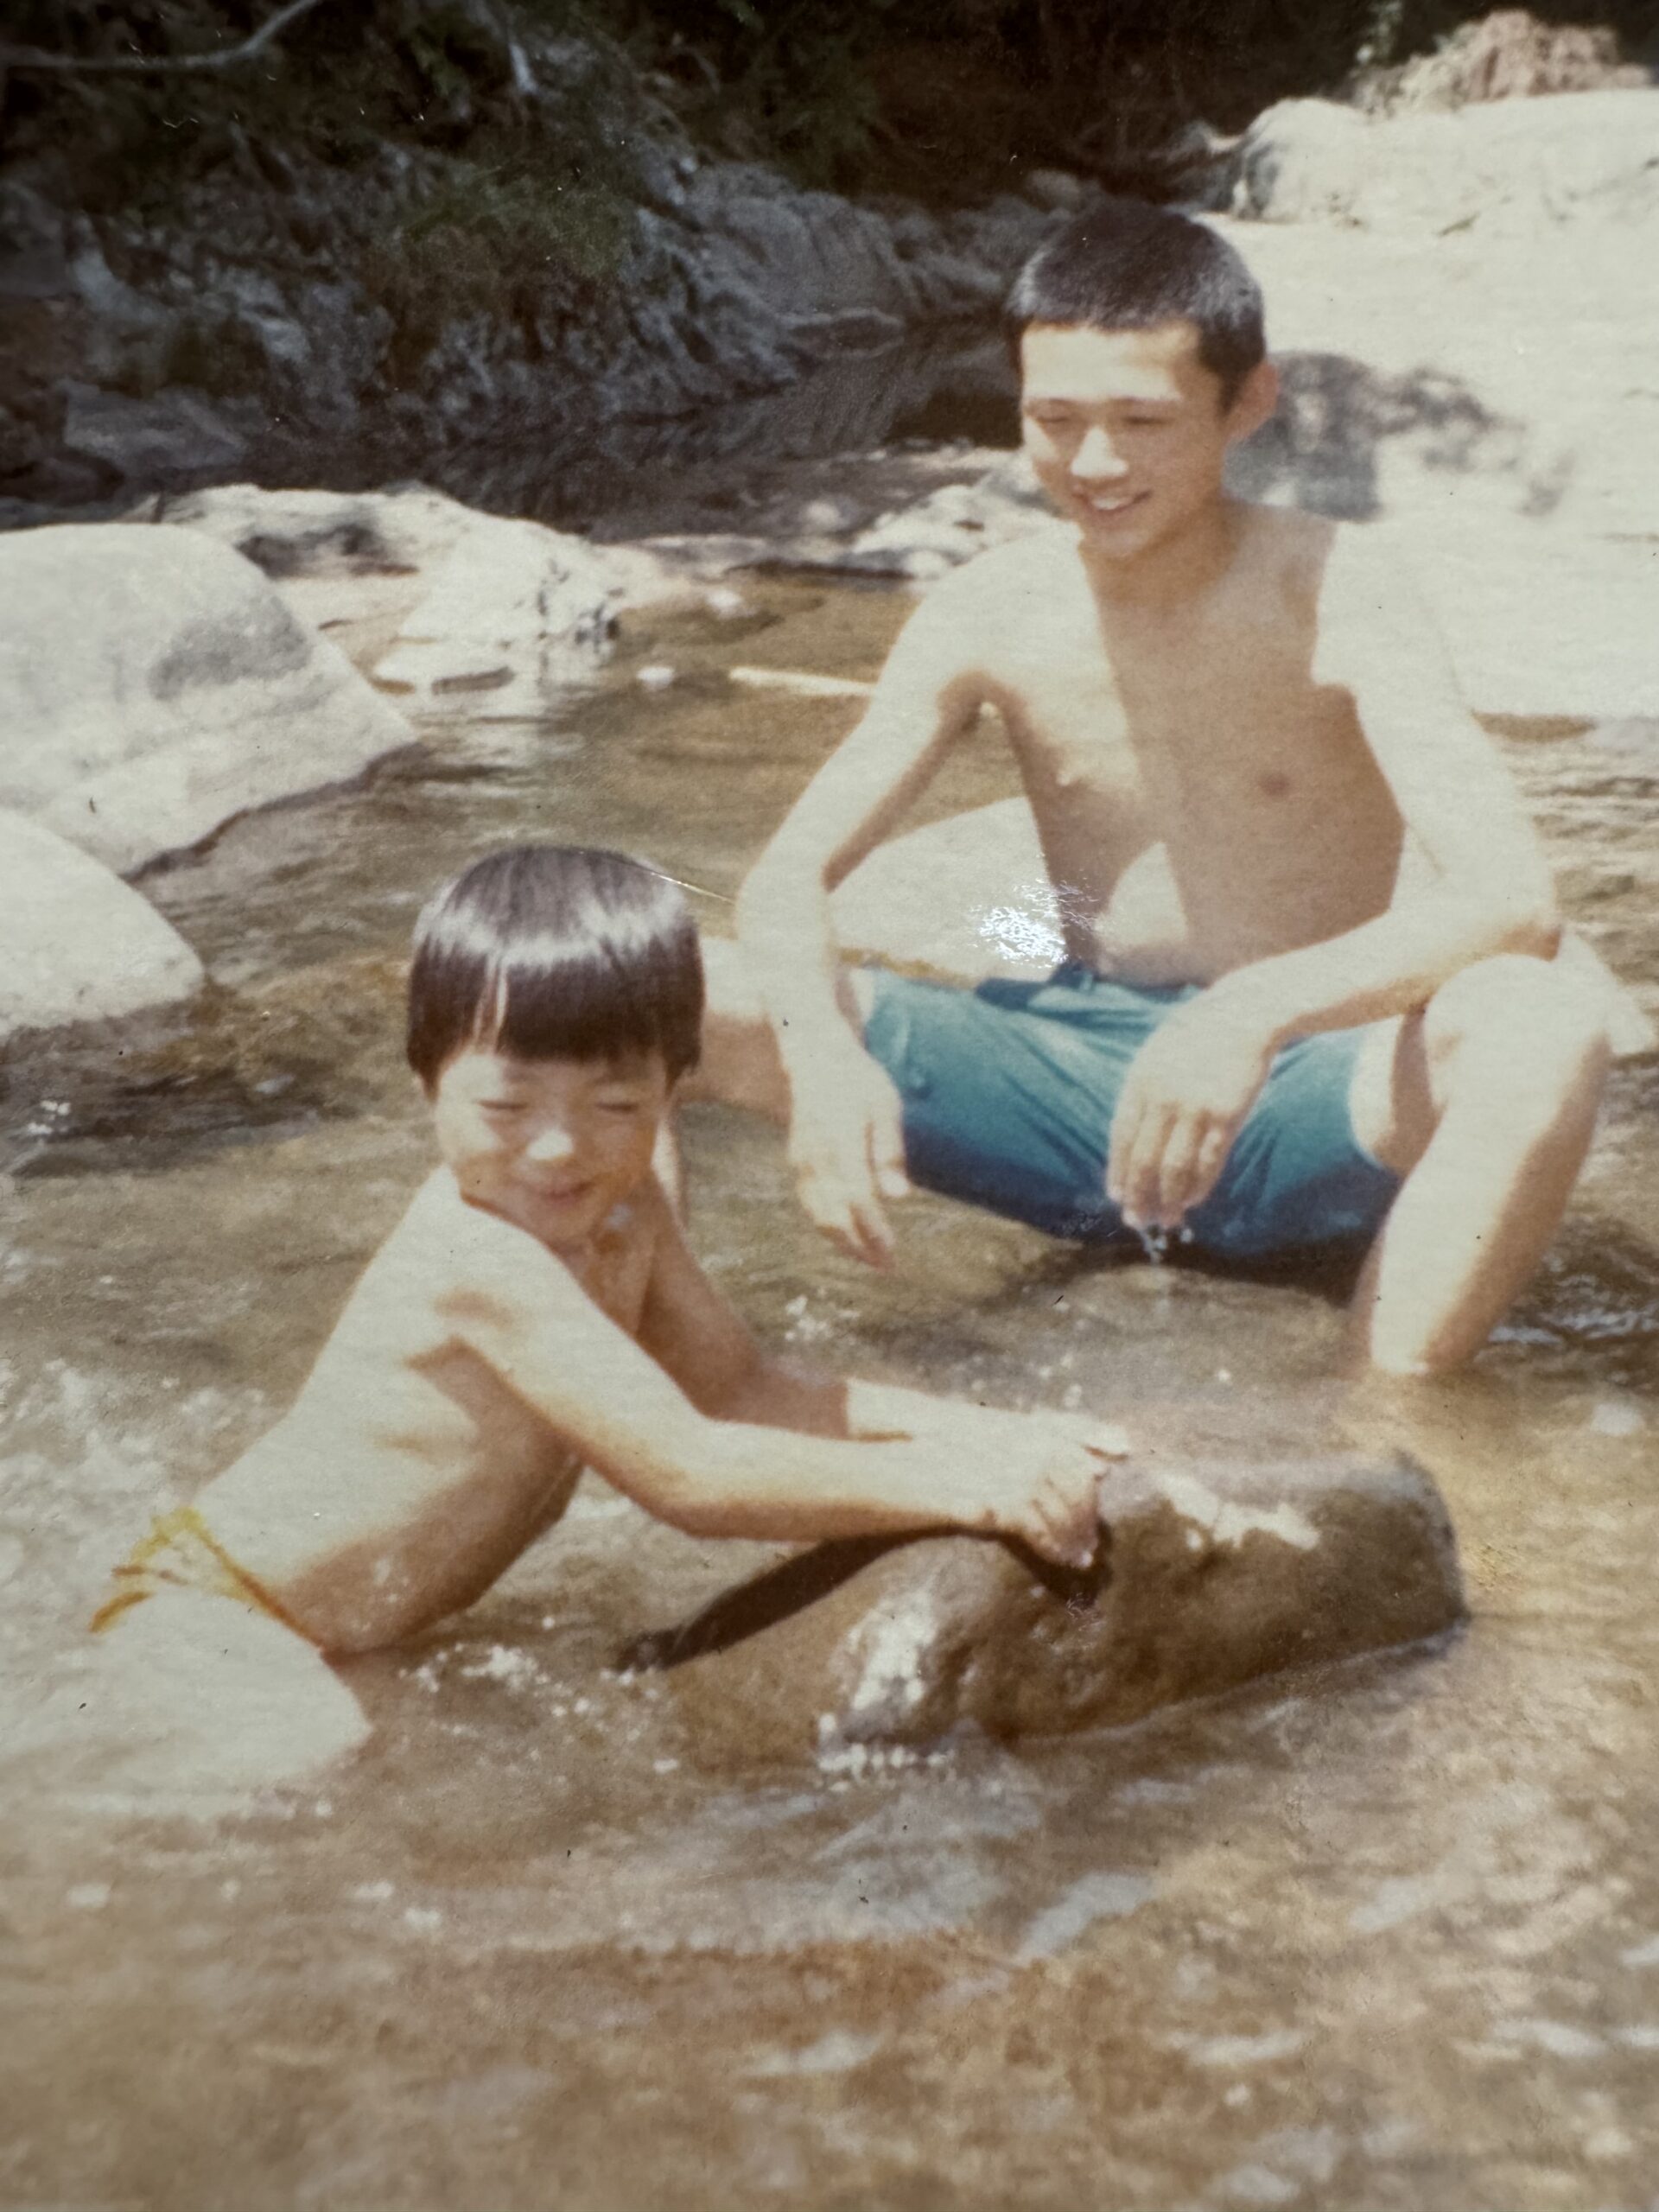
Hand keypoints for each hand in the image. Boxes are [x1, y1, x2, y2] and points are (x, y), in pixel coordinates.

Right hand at [784, 1046, 909, 1267]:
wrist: (816, 1058)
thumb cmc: (858, 1081)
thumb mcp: (885, 1107)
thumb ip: (889, 1151)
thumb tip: (900, 1196)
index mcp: (841, 1142)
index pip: (857, 1199)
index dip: (873, 1231)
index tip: (891, 1254)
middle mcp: (817, 1157)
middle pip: (834, 1215)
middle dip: (859, 1246)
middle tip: (885, 1267)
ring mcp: (803, 1161)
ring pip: (818, 1214)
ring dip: (843, 1242)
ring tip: (869, 1258)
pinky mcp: (797, 1162)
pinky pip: (809, 1203)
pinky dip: (827, 1224)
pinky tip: (846, 1234)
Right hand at [943, 1405, 1128, 1569]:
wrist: (929, 1466)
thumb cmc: (970, 1453)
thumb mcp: (1014, 1441)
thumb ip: (1059, 1449)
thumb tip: (1105, 1472)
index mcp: (1042, 1436)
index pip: (1083, 1470)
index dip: (1091, 1500)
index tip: (1096, 1520)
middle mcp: (1039, 1454)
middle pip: (1079, 1495)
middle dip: (1087, 1524)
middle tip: (1092, 1547)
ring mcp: (1026, 1478)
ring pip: (1065, 1516)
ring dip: (1075, 1541)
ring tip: (1080, 1559)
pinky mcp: (1011, 1503)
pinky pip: (1042, 1533)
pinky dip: (1055, 1550)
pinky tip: (1061, 1561)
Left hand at [1107, 985, 1279, 1231]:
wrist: (1242, 1015)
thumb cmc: (1196, 1037)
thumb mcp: (1155, 1056)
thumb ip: (1142, 1094)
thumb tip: (1131, 1139)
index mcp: (1139, 1083)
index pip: (1121, 1139)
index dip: (1119, 1172)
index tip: (1117, 1197)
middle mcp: (1162, 1099)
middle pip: (1144, 1160)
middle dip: (1138, 1196)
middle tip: (1137, 1221)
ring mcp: (1195, 1108)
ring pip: (1174, 1168)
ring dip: (1168, 1200)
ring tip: (1167, 1219)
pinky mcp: (1226, 1115)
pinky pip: (1208, 1161)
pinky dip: (1199, 1186)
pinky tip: (1193, 1201)